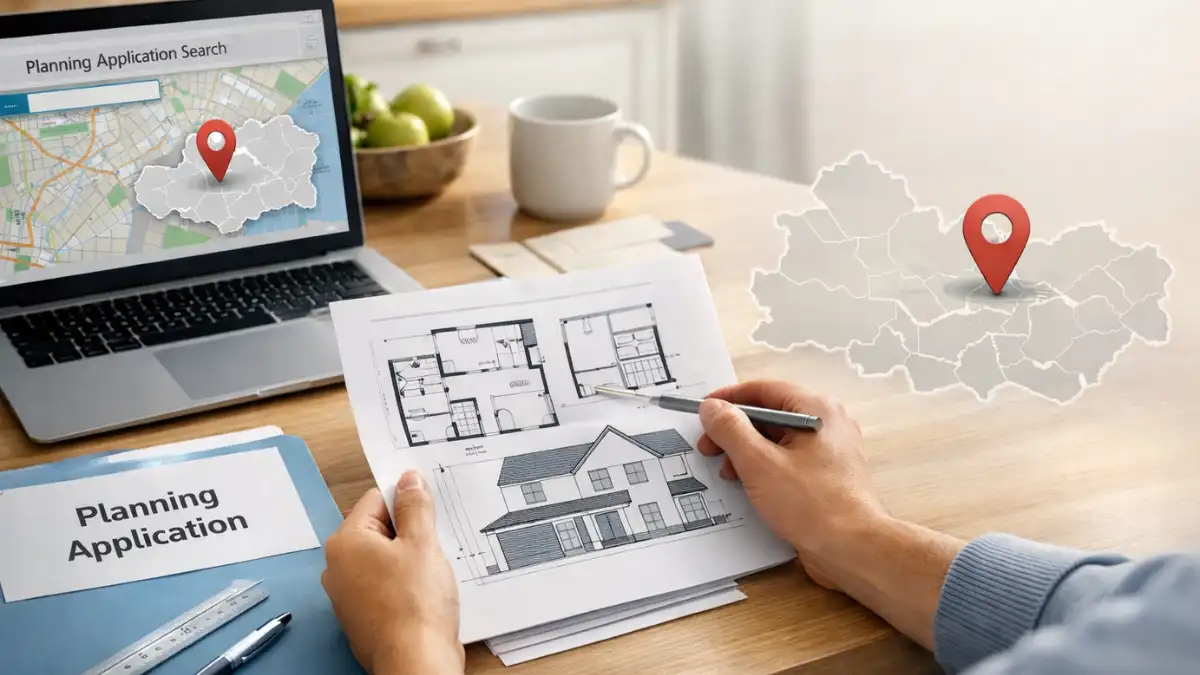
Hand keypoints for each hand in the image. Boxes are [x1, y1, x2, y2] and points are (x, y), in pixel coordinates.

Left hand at [322, 471, 463, 674]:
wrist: (416, 662)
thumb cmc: (415, 605)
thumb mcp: (423, 543)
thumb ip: (415, 507)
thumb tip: (409, 480)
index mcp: (345, 543)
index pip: (376, 500)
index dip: (406, 502)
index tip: (429, 511)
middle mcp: (338, 568)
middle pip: (378, 530)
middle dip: (408, 533)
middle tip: (433, 544)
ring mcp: (348, 596)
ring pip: (383, 560)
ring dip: (408, 560)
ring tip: (430, 573)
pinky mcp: (362, 617)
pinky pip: (384, 586)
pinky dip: (404, 585)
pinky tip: (424, 594)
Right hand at [697, 380, 887, 589]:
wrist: (852, 549)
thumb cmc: (814, 506)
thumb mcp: (759, 463)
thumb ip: (730, 430)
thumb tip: (712, 408)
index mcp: (816, 410)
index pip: (764, 390)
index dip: (729, 399)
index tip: (706, 411)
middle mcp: (827, 424)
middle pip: (771, 414)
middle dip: (735, 431)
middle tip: (710, 446)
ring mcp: (830, 451)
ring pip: (779, 439)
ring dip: (747, 452)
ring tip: (729, 473)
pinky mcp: (827, 475)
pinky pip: (790, 460)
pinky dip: (765, 467)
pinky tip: (750, 486)